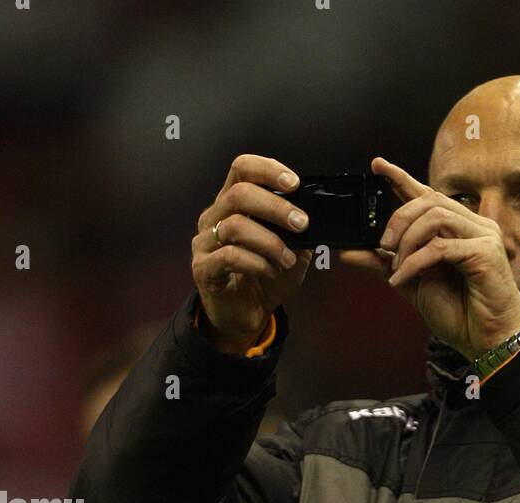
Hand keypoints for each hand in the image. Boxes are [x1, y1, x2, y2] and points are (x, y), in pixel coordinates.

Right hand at [191, 154, 314, 352]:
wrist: (247, 316)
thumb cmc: (266, 278)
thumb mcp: (292, 251)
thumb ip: (298, 232)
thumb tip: (315, 215)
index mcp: (233, 204)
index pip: (242, 169)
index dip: (267, 170)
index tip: (294, 184)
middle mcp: (214, 217)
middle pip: (239, 194)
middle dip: (276, 208)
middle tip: (301, 224)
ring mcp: (205, 242)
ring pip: (235, 226)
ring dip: (270, 242)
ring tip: (287, 260)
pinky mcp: (203, 269)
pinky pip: (229, 256)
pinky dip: (257, 263)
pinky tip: (271, 271)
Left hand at [339, 157, 519, 360]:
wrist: (486, 342)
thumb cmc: (459, 314)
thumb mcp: (412, 284)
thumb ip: (383, 264)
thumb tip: (349, 252)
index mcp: (458, 229)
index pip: (428, 195)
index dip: (402, 178)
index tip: (377, 166)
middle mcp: (473, 226)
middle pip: (428, 201)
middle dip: (398, 219)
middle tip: (382, 245)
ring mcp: (483, 237)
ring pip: (435, 217)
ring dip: (407, 240)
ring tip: (396, 265)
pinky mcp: (485, 253)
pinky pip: (440, 247)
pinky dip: (415, 262)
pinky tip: (403, 277)